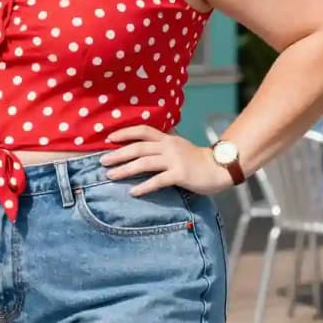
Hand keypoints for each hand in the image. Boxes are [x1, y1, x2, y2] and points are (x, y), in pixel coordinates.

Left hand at [102, 125, 230, 195]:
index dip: (125, 132)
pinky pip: (158, 181)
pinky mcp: (180, 175)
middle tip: (102, 161)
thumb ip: (162, 146)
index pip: (143, 130)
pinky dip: (144, 186)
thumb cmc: (196, 160)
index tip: (109, 138)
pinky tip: (133, 191)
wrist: (219, 168)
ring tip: (111, 176)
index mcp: (167, 139)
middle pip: (138, 147)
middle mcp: (169, 147)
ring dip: (125, 169)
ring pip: (144, 163)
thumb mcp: (178, 147)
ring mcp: (175, 160)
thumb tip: (142, 148)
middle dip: (118, 154)